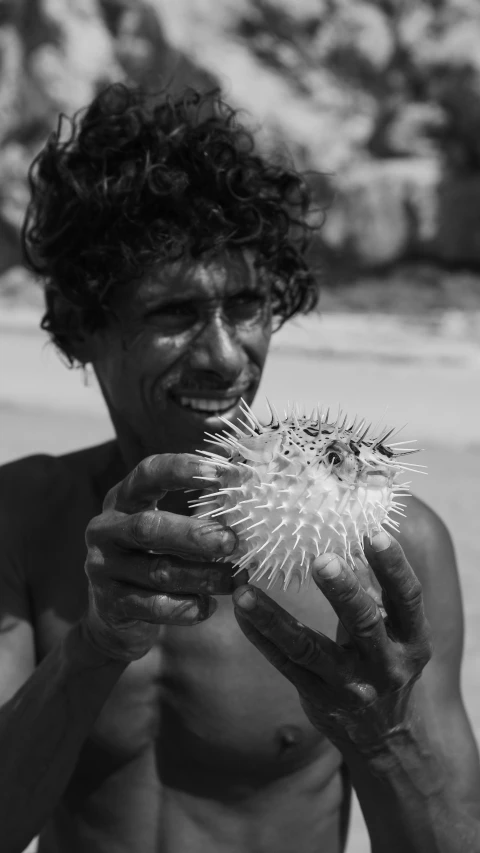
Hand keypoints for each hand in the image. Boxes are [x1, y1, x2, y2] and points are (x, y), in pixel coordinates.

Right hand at [83, 454, 237, 661]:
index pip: (147, 474)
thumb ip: (198, 501)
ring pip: (156, 571)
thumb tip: (243, 471)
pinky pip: (152, 606)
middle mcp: (105, 529)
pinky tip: (208, 606)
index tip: (220, 473)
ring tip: (233, 579)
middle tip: (231, 541)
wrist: (114, 614)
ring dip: (201, 576)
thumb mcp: (167, 523)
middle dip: (194, 534)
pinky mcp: (109, 604)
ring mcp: (102, 567)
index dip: (181, 470)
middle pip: (148, 527)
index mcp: (122, 499)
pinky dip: (185, 608)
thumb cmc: (154, 554)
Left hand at [232, 531, 432, 752]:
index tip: (376, 534)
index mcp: (412, 639)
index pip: (408, 598)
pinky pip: (284, 663)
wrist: (387, 737)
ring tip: (245, 592)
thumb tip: (347, 537)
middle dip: (343, 591)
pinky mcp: (318, 697)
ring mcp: (350, 686)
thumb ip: (376, 593)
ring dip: (273, 617)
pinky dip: (260, 635)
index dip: (394, 566)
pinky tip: (241, 611)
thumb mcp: (397, 632)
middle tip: (322, 560)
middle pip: (365, 624)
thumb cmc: (386, 661)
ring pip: (308, 649)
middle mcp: (386, 664)